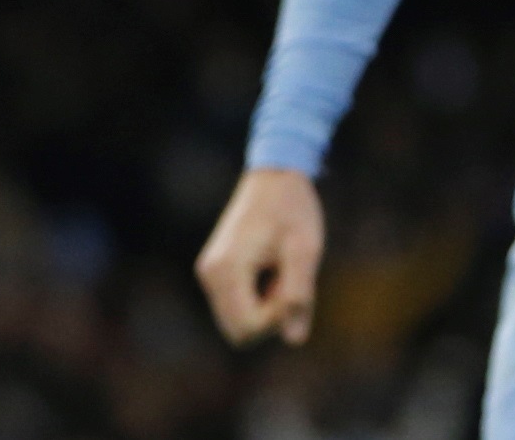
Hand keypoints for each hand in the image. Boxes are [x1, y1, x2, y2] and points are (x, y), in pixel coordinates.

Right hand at [194, 167, 324, 347]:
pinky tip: (273, 269)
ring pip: (238, 321)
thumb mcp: (304, 250)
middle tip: (288, 279)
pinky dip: (259, 299)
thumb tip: (294, 340)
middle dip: (270, 318)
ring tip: (280, 270)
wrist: (275, 175)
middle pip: (239, 332)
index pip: (247, 329)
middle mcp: (210, 275)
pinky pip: (238, 306)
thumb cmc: (292, 208)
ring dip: (265, 308)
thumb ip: (299, 295)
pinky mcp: (216, 272)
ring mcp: (210, 273)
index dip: (277, 320)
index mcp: (227, 270)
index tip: (295, 289)